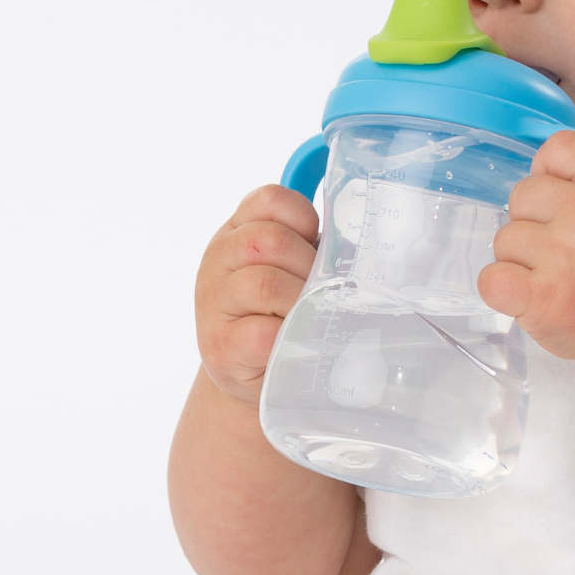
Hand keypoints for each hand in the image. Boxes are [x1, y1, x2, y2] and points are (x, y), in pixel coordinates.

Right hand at [194, 184, 318, 402]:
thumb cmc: (283, 314)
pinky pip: (262, 331)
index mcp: (238, 230)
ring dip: (300, 301)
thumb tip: (361, 247)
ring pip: (265, 282)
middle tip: (322, 292)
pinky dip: (289, 336)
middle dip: (308, 266)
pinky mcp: (221, 345)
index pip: (270, 199)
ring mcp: (213, 301)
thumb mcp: (292, 269)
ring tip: (311, 315)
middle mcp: (217, 259)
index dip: (304, 219)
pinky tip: (297, 340)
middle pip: (270, 240)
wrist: (257, 375)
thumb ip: (311, 247)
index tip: (316, 246)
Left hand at [480, 131, 574, 362]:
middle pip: (522, 194)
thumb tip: (540, 164)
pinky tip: (534, 297)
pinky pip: (491, 279)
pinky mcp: (543, 299)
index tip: (571, 206)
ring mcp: (565, 257)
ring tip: (562, 279)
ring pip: (505, 238)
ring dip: (523, 261)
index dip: (553, 176)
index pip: (558, 147)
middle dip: (536, 223)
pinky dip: (504, 290)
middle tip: (571, 253)